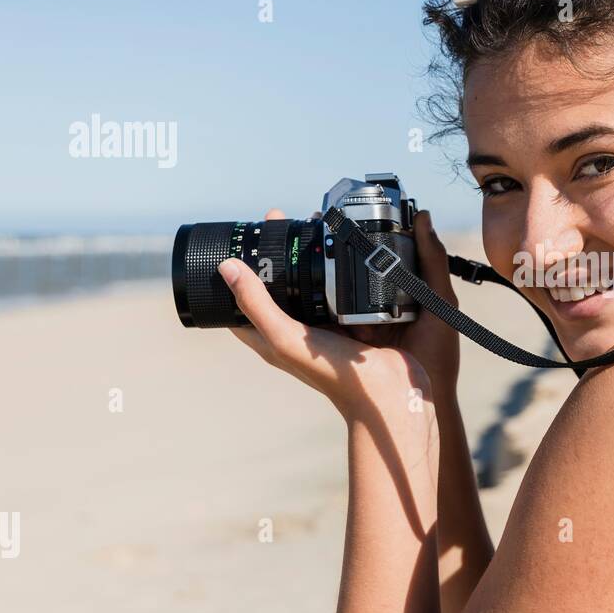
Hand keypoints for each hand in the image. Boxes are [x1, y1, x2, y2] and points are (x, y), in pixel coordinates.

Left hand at [217, 208, 458, 419]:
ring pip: (310, 281)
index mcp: (271, 336)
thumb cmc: (332, 374)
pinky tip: (345, 249)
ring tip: (314, 226)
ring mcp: (325, 324)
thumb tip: (226, 268)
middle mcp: (296, 329)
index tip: (246, 236)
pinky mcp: (351, 320)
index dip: (237, 269)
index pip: (241, 299)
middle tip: (281, 220)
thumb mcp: (285, 336)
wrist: (387, 392)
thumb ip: (256, 303)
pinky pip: (340, 288)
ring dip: (310, 255)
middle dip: (276, 253)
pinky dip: (340, 267)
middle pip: (277, 284)